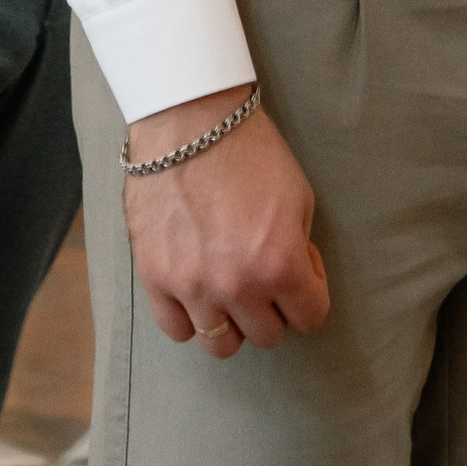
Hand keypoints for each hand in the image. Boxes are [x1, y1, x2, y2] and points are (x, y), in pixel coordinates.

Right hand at [120, 86, 328, 355]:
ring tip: (229, 290)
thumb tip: (295, 277)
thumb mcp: (298, 195)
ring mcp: (192, 286)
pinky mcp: (155, 278)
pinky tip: (197, 290)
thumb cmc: (249, 150)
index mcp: (279, 264)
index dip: (311, 293)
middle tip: (264, 277)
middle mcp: (237, 286)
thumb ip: (299, 248)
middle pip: (266, 336)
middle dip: (273, 309)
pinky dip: (190, 317)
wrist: (189, 120)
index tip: (302, 273)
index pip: (311, 317)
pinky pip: (177, 329)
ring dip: (231, 321)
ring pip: (220, 344)